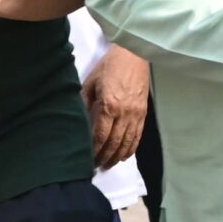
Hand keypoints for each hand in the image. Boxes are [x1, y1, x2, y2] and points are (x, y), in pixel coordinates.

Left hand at [83, 45, 149, 167]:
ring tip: (108, 165)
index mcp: (109, 106)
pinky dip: (131, 148)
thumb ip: (84, 102)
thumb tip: (79, 120)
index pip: (100, 135)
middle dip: (105, 157)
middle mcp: (124, 113)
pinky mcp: (143, 113)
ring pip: (127, 142)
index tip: (87, 158)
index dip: (94, 149)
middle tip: (96, 166)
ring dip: (117, 156)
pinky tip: (124, 155)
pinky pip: (138, 136)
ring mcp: (136, 114)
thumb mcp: (91, 82)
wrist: (133, 55)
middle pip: (114, 142)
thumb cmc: (109, 66)